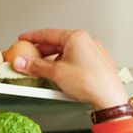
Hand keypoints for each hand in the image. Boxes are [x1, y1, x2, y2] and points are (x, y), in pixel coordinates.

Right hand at [12, 29, 128, 109]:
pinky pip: (79, 64)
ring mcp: (95, 54)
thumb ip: (36, 66)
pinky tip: (62, 80)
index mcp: (77, 37)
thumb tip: (23, 62)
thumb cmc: (90, 83)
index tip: (24, 40)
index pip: (48, 34)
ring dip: (56, 63)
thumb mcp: (56, 73)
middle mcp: (88, 43)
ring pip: (69, 55)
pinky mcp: (100, 66)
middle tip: (31, 60)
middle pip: (59, 45)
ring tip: (46, 74)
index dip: (33, 37)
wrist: (110, 99)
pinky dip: (68, 69)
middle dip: (43, 53)